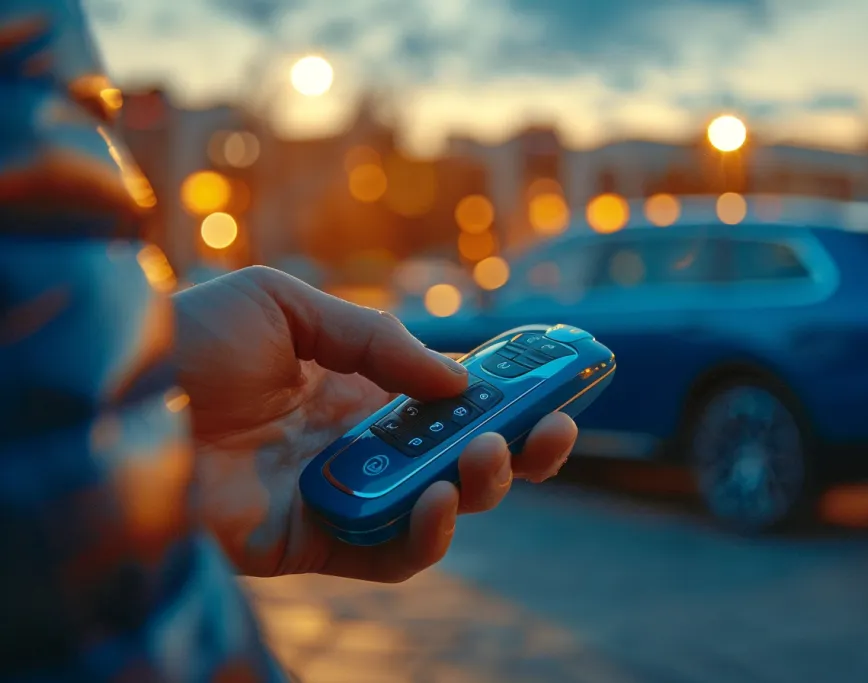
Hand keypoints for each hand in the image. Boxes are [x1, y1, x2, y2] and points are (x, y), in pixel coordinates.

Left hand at [173, 266, 576, 581]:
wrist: (118, 398)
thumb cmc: (192, 340)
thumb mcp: (287, 305)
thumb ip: (376, 340)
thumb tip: (456, 379)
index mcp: (359, 385)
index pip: (451, 397)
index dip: (506, 393)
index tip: (555, 381)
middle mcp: (360, 443)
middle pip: (461, 456)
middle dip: (518, 445)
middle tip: (553, 428)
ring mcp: (343, 494)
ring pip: (441, 507)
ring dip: (481, 485)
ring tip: (488, 455)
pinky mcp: (316, 542)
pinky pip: (391, 555)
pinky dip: (426, 536)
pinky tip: (437, 501)